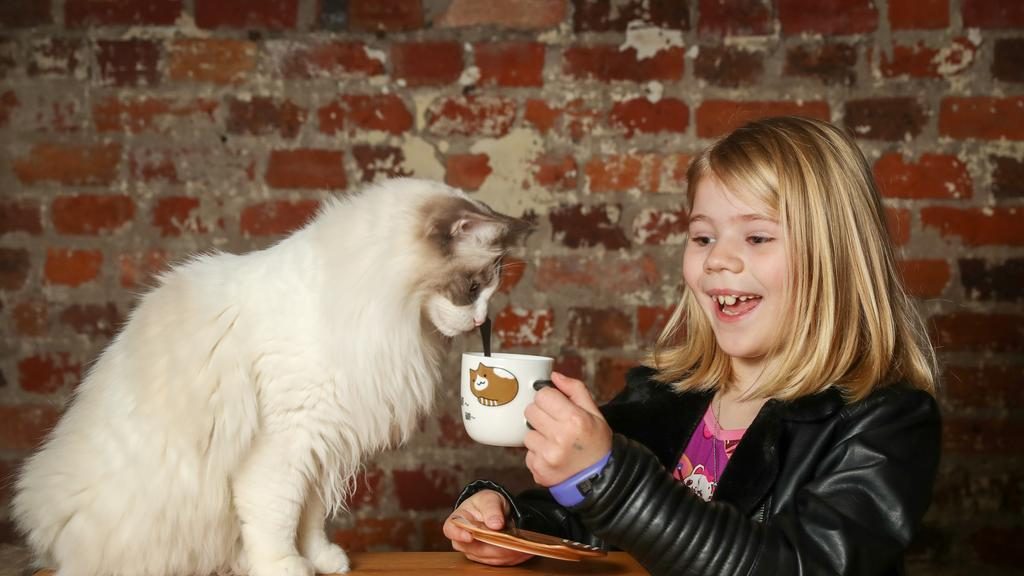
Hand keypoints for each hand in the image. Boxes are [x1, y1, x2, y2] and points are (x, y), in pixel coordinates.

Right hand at [442, 490, 532, 565]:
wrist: (495, 511)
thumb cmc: (487, 503)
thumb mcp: (490, 499)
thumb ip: (492, 510)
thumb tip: (495, 524)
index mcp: (457, 520)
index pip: (451, 529)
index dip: (458, 534)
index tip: (470, 536)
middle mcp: (462, 538)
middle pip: (472, 548)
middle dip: (492, 547)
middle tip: (508, 542)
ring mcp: (473, 550)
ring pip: (487, 557)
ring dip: (504, 554)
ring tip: (520, 546)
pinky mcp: (486, 558)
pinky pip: (497, 561)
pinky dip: (511, 557)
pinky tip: (522, 551)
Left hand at [523, 372, 612, 486]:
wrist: (600, 479)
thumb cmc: (597, 444)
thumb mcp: (595, 413)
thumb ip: (575, 390)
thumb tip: (554, 376)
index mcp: (574, 419)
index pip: (542, 395)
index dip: (549, 399)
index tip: (556, 406)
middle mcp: (559, 437)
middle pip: (530, 411)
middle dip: (541, 414)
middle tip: (555, 424)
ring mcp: (547, 456)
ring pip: (527, 433)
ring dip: (538, 436)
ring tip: (555, 442)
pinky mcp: (539, 470)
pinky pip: (527, 453)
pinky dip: (537, 453)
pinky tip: (552, 455)